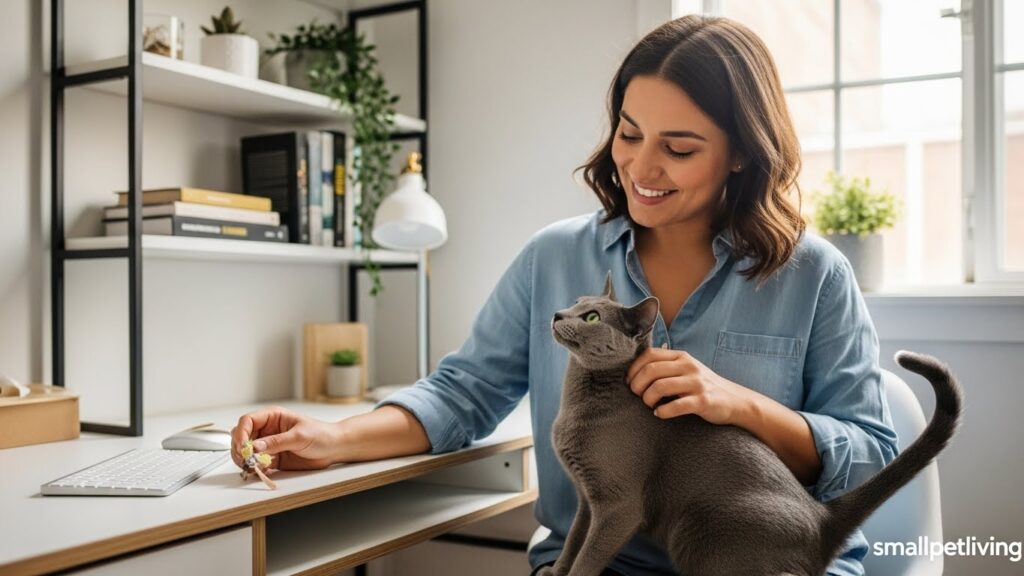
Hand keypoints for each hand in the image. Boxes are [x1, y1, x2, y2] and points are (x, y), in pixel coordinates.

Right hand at [231, 406, 343, 470]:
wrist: (334, 448)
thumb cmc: (321, 434)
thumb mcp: (299, 436)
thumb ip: (276, 442)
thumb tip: (255, 447)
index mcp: (273, 417)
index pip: (247, 421)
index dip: (241, 433)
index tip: (243, 447)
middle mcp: (268, 430)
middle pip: (243, 437)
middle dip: (240, 449)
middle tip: (246, 460)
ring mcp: (270, 445)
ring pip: (247, 452)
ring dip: (246, 461)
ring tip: (253, 468)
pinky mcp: (274, 459)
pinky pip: (258, 464)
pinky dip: (255, 469)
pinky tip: (260, 472)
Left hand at [627, 348, 749, 424]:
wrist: (736, 400)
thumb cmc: (703, 386)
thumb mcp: (687, 369)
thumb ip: (666, 366)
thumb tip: (636, 372)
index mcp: (681, 357)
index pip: (649, 355)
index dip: (634, 368)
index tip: (630, 382)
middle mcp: (688, 366)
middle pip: (650, 370)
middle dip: (637, 385)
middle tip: (636, 396)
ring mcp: (697, 383)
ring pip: (659, 387)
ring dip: (647, 399)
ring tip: (649, 405)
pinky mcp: (703, 401)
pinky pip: (676, 406)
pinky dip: (662, 411)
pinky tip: (659, 413)